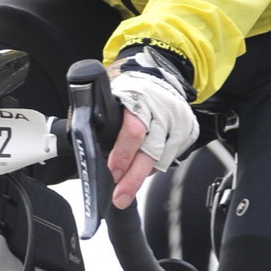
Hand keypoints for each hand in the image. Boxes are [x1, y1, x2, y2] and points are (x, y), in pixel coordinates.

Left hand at [107, 45, 199, 206]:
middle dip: (133, 178)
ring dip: (142, 176)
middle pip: (150, 152)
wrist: (159, 74)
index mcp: (139, 98)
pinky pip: (171, 157)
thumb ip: (97, 117)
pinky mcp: (188, 131)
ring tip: (127, 188)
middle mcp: (163, 110)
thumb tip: (81, 144)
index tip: (112, 173)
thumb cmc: (130, 88)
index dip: (122, 155)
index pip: (133, 131)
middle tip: (120, 196)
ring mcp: (178, 121)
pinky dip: (155, 166)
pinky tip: (143, 169)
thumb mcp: (109, 95)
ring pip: (162, 159)